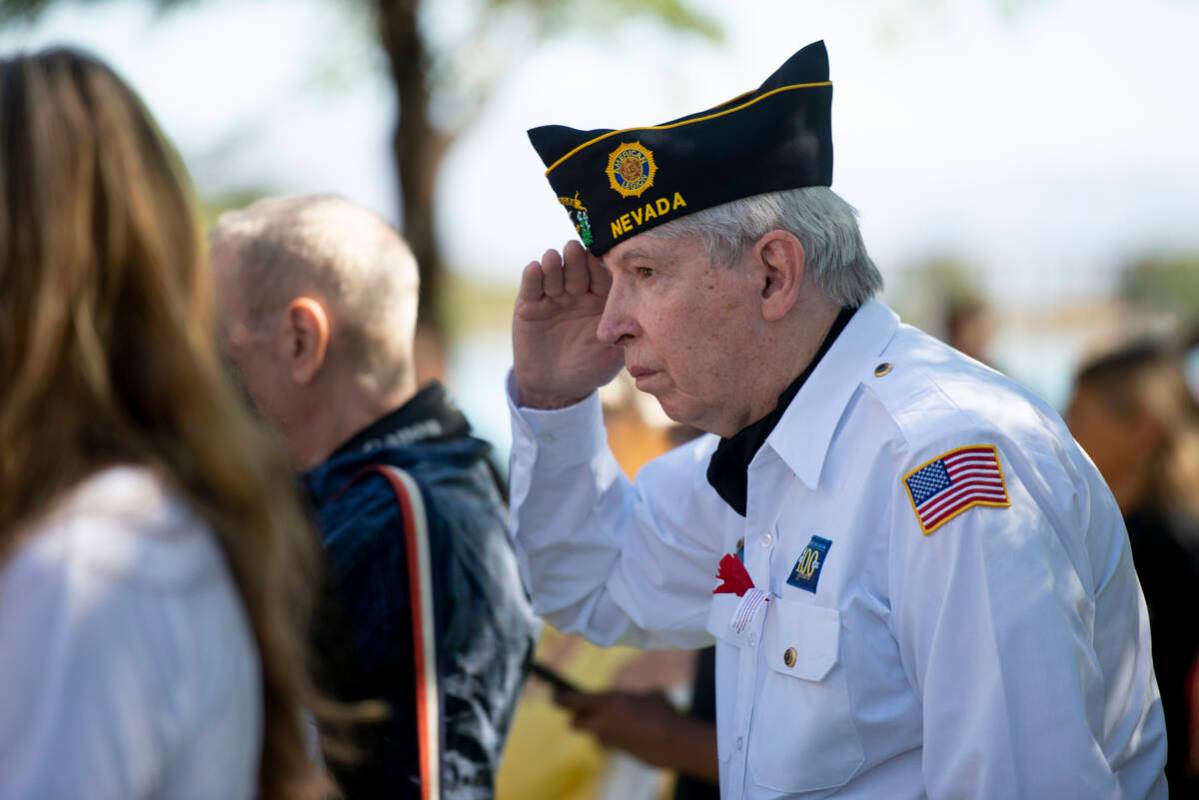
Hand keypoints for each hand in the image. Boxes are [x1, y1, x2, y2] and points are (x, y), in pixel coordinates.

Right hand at [512, 241, 623, 408]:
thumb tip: (646, 315)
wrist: (556, 388)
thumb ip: (625, 332)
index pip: (602, 274)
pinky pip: (531, 285)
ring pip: (553, 271)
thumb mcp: (613, 353)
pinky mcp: (529, 303)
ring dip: (553, 264)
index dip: (602, 264)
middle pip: (577, 266)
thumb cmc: (591, 368)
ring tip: (554, 259)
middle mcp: (577, 291)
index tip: (602, 257)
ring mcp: (553, 295)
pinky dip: (532, 276)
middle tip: (575, 249)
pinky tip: (534, 269)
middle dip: (576, 258)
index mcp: (601, 297)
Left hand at [552, 689, 717, 781]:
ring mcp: (608, 740)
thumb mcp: (648, 694)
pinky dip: (617, 736)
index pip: (572, 700)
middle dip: (578, 717)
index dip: (560, 697)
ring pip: (594, 733)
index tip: (553, 695)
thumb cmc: (664, 712)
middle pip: (574, 722)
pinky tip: (634, 731)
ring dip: (601, 727)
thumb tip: (625, 702)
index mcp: (607, 701)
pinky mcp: (617, 753)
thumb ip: (628, 698)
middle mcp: (602, 722)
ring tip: (620, 719)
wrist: (675, 743)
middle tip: (585, 710)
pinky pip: (611, 741)